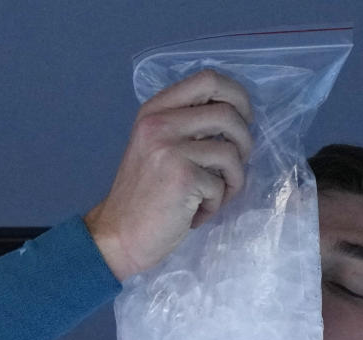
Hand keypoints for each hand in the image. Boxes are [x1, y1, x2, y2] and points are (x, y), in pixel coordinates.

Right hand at [84, 69, 252, 281]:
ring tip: (212, 197)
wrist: (118, 236)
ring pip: (232, 152)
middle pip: (228, 112)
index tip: (243, 119)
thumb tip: (236, 117)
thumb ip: (186, 126)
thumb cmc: (144, 197)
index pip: (208, 80)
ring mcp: (170, 148)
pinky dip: (216, 204)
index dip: (237, 96)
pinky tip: (194, 214)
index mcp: (155, 111)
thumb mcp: (156, 147)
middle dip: (244, 141)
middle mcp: (160, 123)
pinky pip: (222, 185)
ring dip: (232, 180)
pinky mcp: (183, 177)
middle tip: (234, 165)